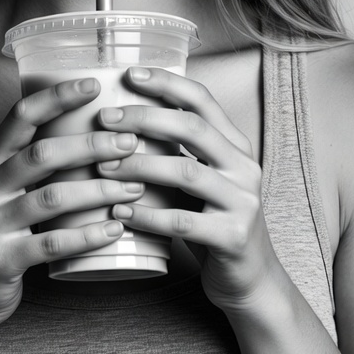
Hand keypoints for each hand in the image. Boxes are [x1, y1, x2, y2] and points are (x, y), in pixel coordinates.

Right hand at [0, 76, 144, 332]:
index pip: (20, 117)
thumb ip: (32, 162)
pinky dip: (88, 235)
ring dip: (99, 190)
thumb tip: (94, 128)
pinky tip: (115, 229)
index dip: (56, 98)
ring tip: (134, 187)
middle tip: (130, 142)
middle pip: (42, 154)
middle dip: (92, 145)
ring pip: (52, 198)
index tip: (93, 85)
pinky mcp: (1, 260)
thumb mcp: (2, 189)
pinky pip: (52, 244)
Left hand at [96, 66, 276, 314]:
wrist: (250, 279)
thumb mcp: (200, 179)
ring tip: (104, 167)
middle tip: (106, 120)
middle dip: (144, 119)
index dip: (166, 83)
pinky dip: (147, 215)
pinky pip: (183, 221)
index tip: (130, 74)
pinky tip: (120, 213)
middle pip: (192, 128)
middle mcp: (244, 167)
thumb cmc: (211, 221)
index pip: (202, 100)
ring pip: (185, 172)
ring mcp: (243, 202)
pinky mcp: (233, 237)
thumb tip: (118, 122)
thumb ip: (175, 151)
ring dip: (139, 166)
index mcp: (235, 145)